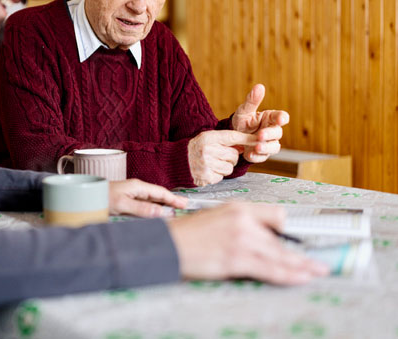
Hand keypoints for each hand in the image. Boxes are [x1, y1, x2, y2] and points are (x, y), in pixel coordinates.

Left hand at [108, 179, 188, 217]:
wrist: (86, 196)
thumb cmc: (102, 197)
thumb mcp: (123, 204)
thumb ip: (142, 208)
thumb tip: (162, 213)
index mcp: (137, 186)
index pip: (160, 192)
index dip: (173, 199)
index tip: (184, 204)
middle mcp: (136, 189)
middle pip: (158, 195)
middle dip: (171, 200)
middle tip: (184, 206)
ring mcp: (131, 194)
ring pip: (151, 199)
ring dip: (163, 204)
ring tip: (173, 209)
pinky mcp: (126, 200)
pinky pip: (144, 203)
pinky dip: (153, 207)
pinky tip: (156, 212)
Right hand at [168, 202, 328, 284]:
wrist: (167, 245)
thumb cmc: (187, 235)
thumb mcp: (216, 218)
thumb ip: (240, 225)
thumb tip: (262, 239)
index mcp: (238, 208)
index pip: (276, 215)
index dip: (290, 229)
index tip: (304, 237)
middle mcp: (243, 221)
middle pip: (280, 239)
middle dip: (300, 253)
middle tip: (318, 261)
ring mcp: (241, 240)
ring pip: (280, 255)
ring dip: (301, 265)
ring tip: (316, 270)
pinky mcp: (237, 259)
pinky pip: (270, 269)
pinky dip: (289, 275)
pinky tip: (301, 277)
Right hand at [188, 130, 256, 186]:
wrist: (176, 162)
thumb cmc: (194, 149)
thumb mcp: (207, 139)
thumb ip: (224, 140)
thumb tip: (244, 145)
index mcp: (208, 138)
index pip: (233, 137)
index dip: (247, 139)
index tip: (260, 139)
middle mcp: (208, 150)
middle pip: (233, 155)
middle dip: (230, 157)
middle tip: (219, 156)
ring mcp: (207, 164)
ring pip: (230, 167)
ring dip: (224, 167)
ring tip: (212, 163)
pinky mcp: (207, 176)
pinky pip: (222, 177)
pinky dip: (217, 175)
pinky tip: (208, 170)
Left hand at [231, 83, 289, 162]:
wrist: (233, 136)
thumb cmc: (242, 121)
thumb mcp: (244, 110)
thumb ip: (252, 100)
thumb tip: (259, 86)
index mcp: (270, 118)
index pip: (281, 117)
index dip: (282, 118)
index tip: (281, 119)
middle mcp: (272, 131)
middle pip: (277, 133)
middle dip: (269, 134)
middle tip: (260, 135)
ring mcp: (268, 143)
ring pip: (273, 147)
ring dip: (266, 147)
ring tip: (256, 147)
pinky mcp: (261, 154)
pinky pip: (262, 157)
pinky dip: (257, 156)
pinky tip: (249, 155)